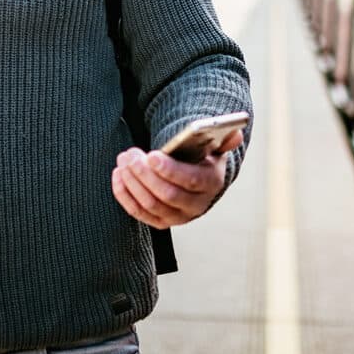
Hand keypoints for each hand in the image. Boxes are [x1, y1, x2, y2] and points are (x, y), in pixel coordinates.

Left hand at [111, 129, 242, 229]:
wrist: (198, 180)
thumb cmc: (203, 157)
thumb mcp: (215, 147)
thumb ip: (223, 139)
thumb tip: (235, 133)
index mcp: (210, 183)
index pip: (190, 181)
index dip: (170, 170)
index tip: (151, 155)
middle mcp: (195, 206)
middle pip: (166, 195)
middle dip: (145, 174)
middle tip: (129, 155)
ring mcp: (176, 217)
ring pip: (150, 204)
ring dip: (132, 183)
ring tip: (122, 161)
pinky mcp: (160, 221)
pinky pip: (139, 213)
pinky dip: (125, 195)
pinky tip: (118, 176)